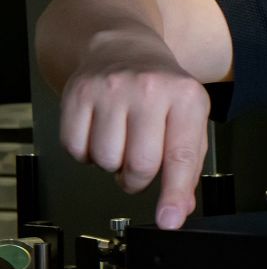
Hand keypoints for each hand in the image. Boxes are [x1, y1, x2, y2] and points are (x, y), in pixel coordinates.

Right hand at [57, 31, 210, 229]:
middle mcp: (148, 90)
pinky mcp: (78, 94)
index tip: (169, 220)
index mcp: (186, 98)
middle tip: (140, 167)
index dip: (174, 194)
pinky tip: (100, 134)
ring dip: (113, 166)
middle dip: (139, 180)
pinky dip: (87, 154)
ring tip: (122, 143)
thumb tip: (179, 208)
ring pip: (107, 160)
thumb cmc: (162, 90)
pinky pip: (76, 149)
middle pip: (141, 165)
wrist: (125, 49)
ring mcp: (110, 90)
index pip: (181, 156)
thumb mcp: (190, 118)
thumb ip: (188, 165)